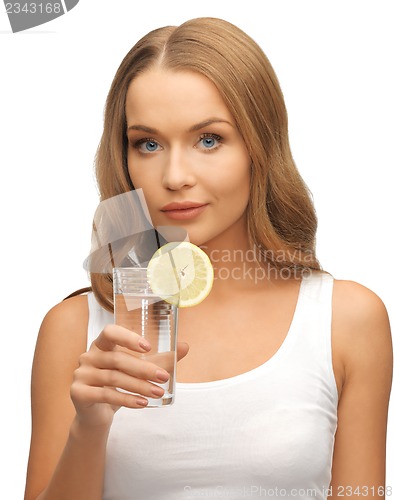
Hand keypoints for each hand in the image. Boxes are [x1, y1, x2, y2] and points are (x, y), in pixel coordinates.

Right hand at [70, 324, 188, 427]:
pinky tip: (143, 403)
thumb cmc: (119, 385)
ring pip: (114, 378)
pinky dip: (127, 399)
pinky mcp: (79, 393)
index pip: (110, 332)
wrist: (97, 414)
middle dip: (144, 369)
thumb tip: (185, 346)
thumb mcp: (139, 371)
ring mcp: (81, 374)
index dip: (128, 337)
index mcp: (101, 344)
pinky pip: (106, 395)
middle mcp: (88, 356)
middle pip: (117, 359)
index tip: (148, 347)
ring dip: (139, 386)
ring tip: (158, 393)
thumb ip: (160, 359)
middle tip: (164, 377)